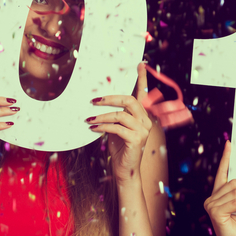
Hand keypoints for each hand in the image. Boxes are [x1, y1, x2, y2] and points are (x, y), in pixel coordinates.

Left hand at [87, 63, 152, 182]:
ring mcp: (143, 130)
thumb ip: (114, 116)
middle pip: (130, 100)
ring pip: (121, 115)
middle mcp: (146, 121)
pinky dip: (103, 126)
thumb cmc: (119, 148)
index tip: (140, 64)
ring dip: (102, 115)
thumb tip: (98, 103)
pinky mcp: (136, 140)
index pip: (143, 94)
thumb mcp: (116, 128)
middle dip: (110, 98)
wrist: (125, 171)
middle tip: (94, 100)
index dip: (142, 78)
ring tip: (89, 118)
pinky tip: (93, 127)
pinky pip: (117, 128)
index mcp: (142, 116)